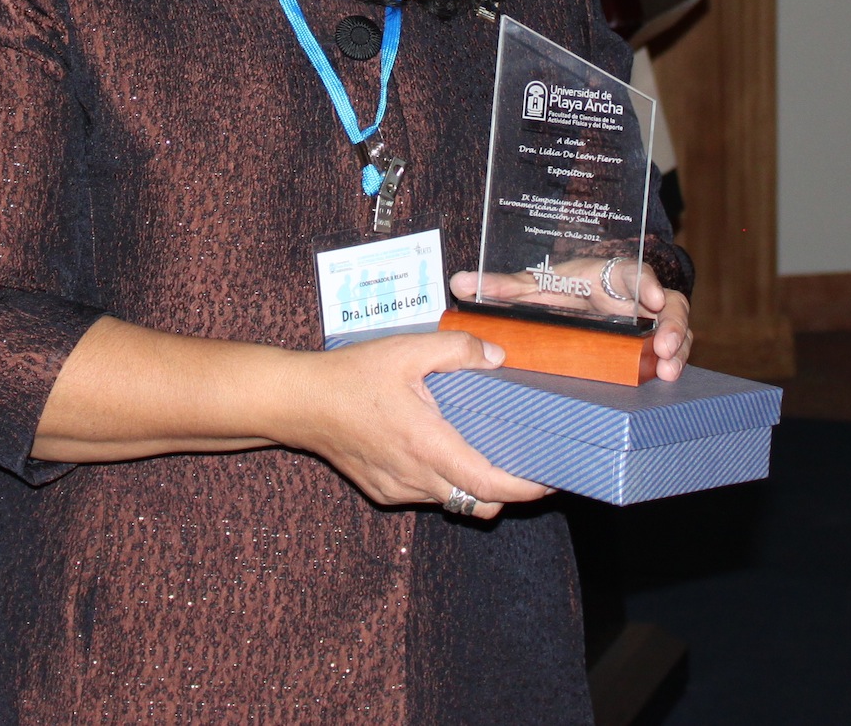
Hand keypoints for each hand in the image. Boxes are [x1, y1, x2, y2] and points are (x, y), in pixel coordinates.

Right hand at [282, 330, 552, 517]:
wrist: (298, 403)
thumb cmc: (351, 376)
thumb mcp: (407, 350)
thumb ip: (457, 349)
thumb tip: (499, 357)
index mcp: (428, 445)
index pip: (491, 485)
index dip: (527, 488)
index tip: (552, 478)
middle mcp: (416, 477)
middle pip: (479, 502)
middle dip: (507, 488)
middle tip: (523, 459)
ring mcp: (398, 489)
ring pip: (452, 499)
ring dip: (472, 481)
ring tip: (479, 446)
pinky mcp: (383, 492)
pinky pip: (425, 494)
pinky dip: (441, 479)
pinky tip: (435, 446)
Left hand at [447, 260, 694, 381]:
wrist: (573, 303)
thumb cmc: (557, 289)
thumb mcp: (532, 287)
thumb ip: (502, 286)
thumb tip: (459, 282)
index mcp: (610, 275)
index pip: (634, 272)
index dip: (645, 283)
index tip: (649, 299)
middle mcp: (637, 298)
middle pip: (669, 304)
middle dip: (671, 325)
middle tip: (662, 347)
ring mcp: (648, 321)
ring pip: (676, 330)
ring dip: (676, 349)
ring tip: (667, 371)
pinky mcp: (648, 345)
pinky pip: (670, 353)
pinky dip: (671, 364)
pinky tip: (664, 381)